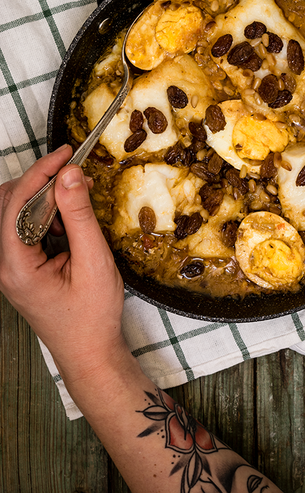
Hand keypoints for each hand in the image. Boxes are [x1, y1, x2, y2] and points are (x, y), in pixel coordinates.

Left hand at [0, 145, 126, 385]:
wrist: (89, 352)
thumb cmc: (92, 315)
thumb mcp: (93, 261)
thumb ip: (80, 215)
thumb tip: (69, 175)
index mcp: (15, 265)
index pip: (17, 203)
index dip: (41, 172)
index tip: (65, 153)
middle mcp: (4, 264)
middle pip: (8, 204)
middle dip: (39, 182)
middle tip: (72, 172)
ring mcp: (10, 266)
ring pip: (14, 213)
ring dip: (43, 198)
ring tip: (76, 196)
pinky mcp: (21, 267)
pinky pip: (24, 228)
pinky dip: (46, 214)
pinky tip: (70, 219)